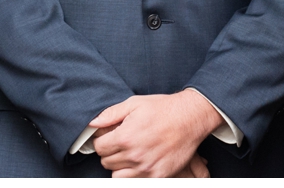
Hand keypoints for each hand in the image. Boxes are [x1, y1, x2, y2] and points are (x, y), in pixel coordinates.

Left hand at [90, 89, 222, 177]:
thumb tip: (92, 124)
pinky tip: (142, 161)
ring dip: (121, 166)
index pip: (99, 147)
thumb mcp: (135, 103)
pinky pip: (135, 182)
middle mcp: (134, 155)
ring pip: (117, 175)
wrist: (191, 117)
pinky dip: (135, 174)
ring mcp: (146, 168)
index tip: (112, 136)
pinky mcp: (157, 176)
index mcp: (125, 137)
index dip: (104, 140)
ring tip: (132, 153)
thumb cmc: (164, 108)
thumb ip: (111, 114)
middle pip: (106, 162)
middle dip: (112, 152)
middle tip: (124, 142)